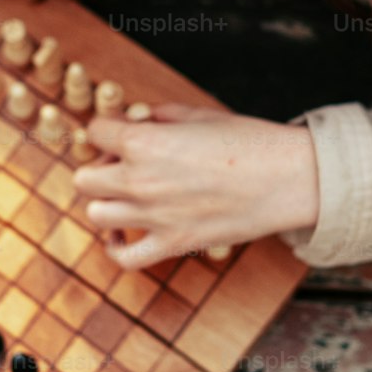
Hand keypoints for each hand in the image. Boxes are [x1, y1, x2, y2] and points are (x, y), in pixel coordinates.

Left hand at [72, 102, 319, 271]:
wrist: (287, 177)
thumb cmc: (249, 140)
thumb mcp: (198, 114)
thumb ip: (158, 116)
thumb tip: (137, 120)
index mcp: (144, 141)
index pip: (94, 132)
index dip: (106, 129)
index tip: (122, 132)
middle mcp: (140, 180)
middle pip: (84, 178)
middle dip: (100, 167)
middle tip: (122, 164)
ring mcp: (153, 216)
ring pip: (95, 215)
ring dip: (106, 203)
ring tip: (125, 197)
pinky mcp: (172, 244)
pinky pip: (123, 257)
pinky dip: (115, 247)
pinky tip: (122, 234)